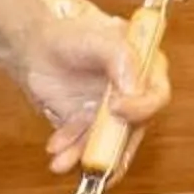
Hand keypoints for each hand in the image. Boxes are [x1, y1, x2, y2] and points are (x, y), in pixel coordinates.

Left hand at [33, 8, 174, 176]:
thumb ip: (119, 55)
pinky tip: (56, 148)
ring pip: (106, 145)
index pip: (157, 95)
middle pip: (133, 129)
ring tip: (63, 159)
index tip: (117, 107)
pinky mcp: (87, 126)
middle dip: (113, 147)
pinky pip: (83, 146)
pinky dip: (70, 153)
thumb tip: (133, 88)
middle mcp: (132, 95)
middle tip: (94, 157)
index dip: (142, 107)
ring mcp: (109, 114)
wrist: (36, 46)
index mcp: (145, 68)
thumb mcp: (95, 36)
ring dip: (86, 155)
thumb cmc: (69, 34)